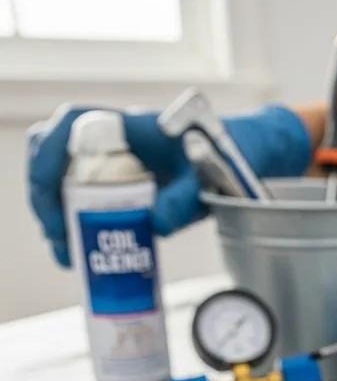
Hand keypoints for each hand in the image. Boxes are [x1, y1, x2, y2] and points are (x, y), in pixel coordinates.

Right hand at [27, 102, 310, 266]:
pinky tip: (83, 255)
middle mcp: (113, 139)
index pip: (71, 126)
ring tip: (68, 256)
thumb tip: (155, 226)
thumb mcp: (207, 179)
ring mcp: (115, 162)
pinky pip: (89, 199)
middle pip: (57, 157)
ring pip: (67, 180)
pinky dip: (79, 225)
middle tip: (59, 239)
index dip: (49, 157)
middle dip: (48, 197)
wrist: (244, 157)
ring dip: (59, 216)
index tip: (50, 195)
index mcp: (128, 125)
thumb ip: (184, 200)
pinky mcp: (123, 184)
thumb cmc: (224, 157)